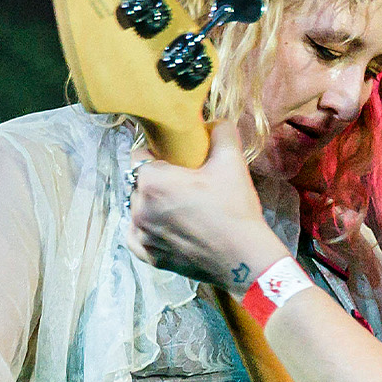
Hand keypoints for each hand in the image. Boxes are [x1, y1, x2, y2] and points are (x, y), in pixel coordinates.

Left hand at [130, 126, 283, 286]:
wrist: (244, 258)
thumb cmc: (235, 210)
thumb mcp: (232, 163)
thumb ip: (221, 133)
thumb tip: (215, 122)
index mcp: (153, 181)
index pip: (139, 154)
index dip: (157, 154)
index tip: (176, 162)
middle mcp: (139, 207)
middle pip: (139, 183)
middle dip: (156, 181)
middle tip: (184, 186)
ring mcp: (141, 234)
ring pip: (138, 208)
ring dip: (152, 205)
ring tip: (180, 209)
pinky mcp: (148, 256)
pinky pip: (137, 236)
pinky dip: (149, 230)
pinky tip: (169, 228)